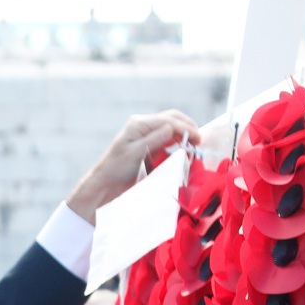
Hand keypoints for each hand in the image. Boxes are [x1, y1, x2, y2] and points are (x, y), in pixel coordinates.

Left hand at [67, 109, 201, 224]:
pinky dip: (178, 145)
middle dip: (188, 128)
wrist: (105, 184)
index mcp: (140, 124)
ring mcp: (147, 136)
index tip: (198, 139)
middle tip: (199, 142)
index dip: (185, 128)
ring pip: (172, 129)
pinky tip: (184, 152)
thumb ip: (154, 140)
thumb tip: (171, 128)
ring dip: (184, 135)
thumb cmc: (116, 169)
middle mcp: (144, 126)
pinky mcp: (149, 147)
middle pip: (172, 119)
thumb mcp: (135, 154)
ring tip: (194, 147)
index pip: (168, 120)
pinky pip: (168, 141)